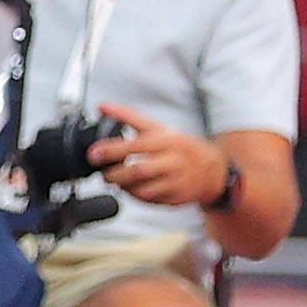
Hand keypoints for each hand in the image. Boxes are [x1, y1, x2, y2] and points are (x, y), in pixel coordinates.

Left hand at [89, 103, 231, 207]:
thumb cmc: (178, 146)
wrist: (212, 170)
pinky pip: (151, 200)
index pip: (136, 145)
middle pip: (139, 171)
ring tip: (116, 181)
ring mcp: (176, 182)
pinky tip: (131, 189)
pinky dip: (136, 196)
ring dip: (124, 187)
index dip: (112, 150)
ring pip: (143, 190)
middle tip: (103, 173)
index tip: (93, 154)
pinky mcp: (177, 198)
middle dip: (115, 174)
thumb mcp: (157, 127)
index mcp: (166, 141)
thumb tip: (101, 106)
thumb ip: (128, 117)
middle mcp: (173, 162)